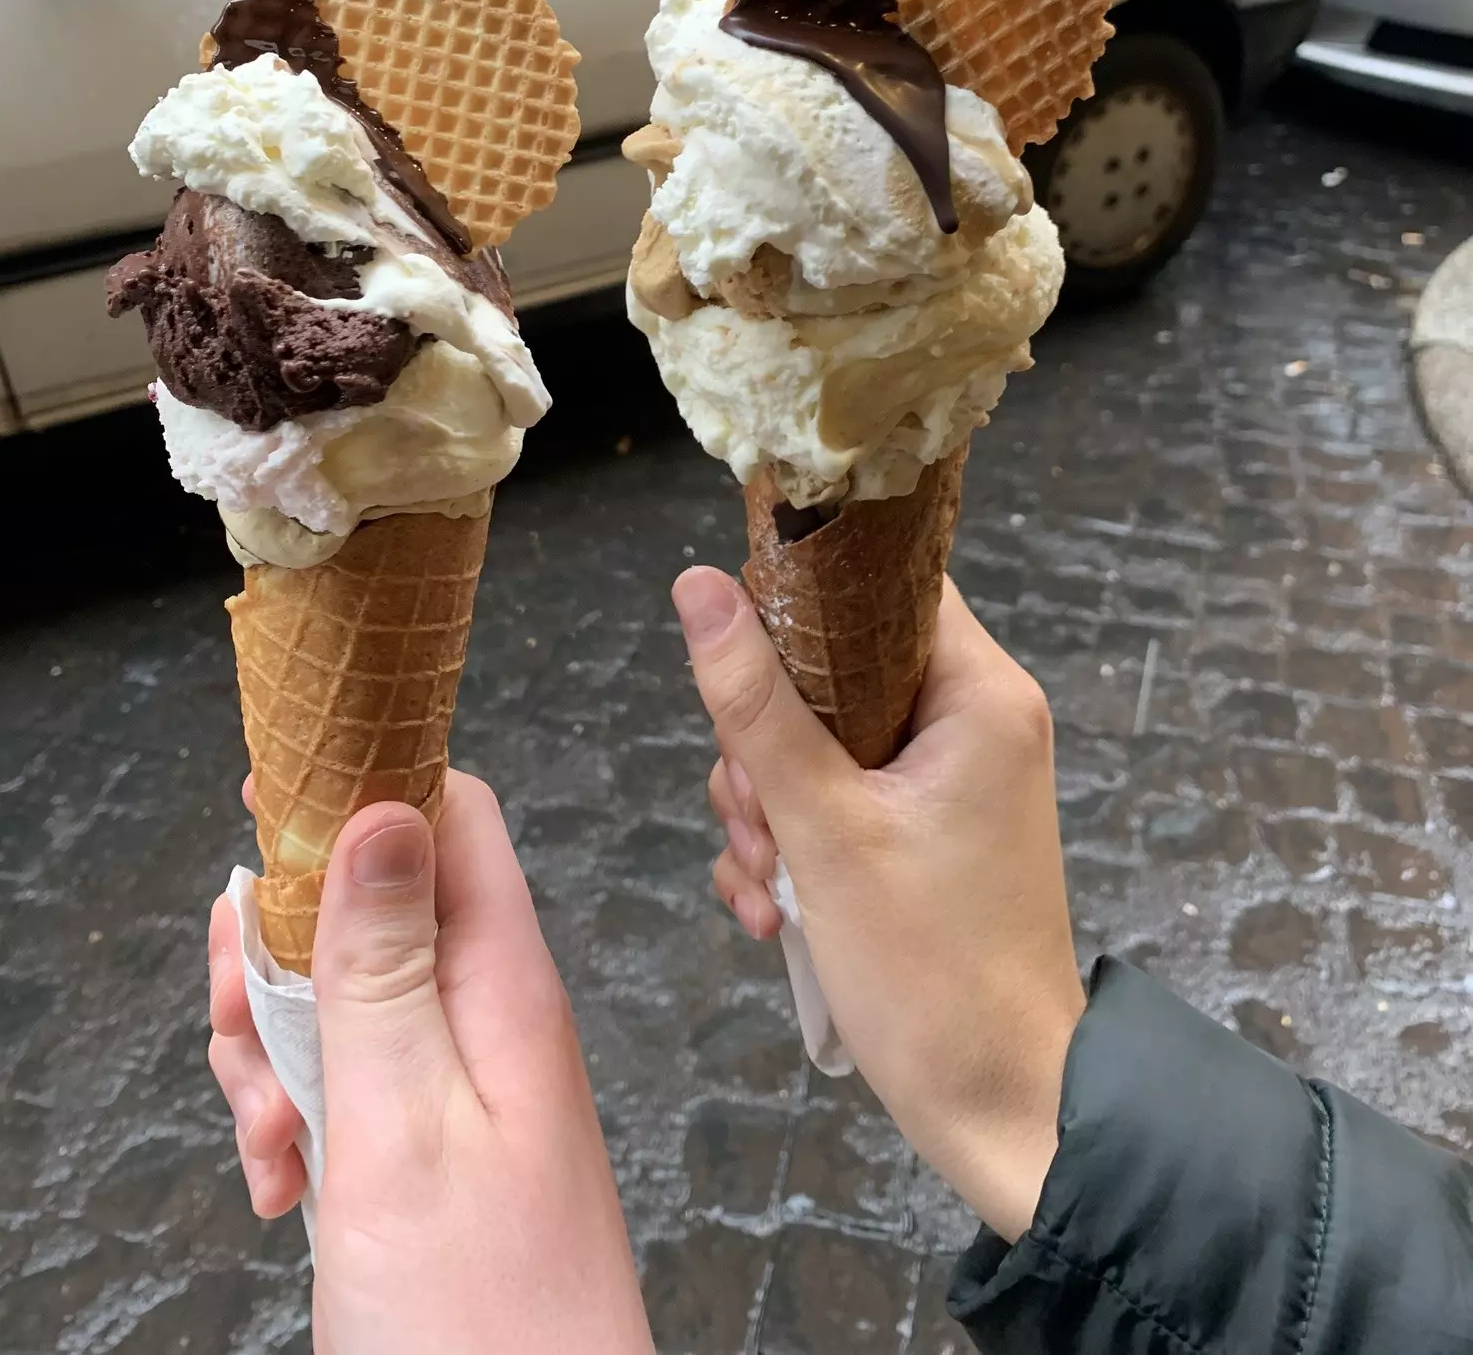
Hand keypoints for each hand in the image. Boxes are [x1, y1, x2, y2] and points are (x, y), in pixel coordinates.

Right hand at [208, 778, 653, 1354]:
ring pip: (344, 1000)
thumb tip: (382, 808)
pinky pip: (348, 1084)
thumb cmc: (480, 1319)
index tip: (266, 801)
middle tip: (241, 1015)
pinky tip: (278, 1180)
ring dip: (275, 1047)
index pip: (450, 815)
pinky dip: (294, 1116)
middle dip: (282, 947)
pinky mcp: (431, 1148)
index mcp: (502, 983)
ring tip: (265, 1129)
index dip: (360, 787)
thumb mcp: (401, 1125)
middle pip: (373, 904)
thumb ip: (381, 965)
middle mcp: (489, 1016)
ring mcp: (460, 1085)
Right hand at [675, 568, 1083, 1243]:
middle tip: (761, 819)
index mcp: (977, 693)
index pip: (885, 585)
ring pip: (815, 745)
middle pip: (831, 672)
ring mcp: (943, 785)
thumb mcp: (822, 827)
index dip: (801, 602)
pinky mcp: (918, 839)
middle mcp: (969, 722)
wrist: (997, 1109)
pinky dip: (790, 851)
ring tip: (767, 883)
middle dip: (765, 749)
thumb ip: (754, 704)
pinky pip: (829, 804)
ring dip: (766, 812)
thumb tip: (697, 584)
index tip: (740, 661)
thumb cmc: (929, 964)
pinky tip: (769, 910)